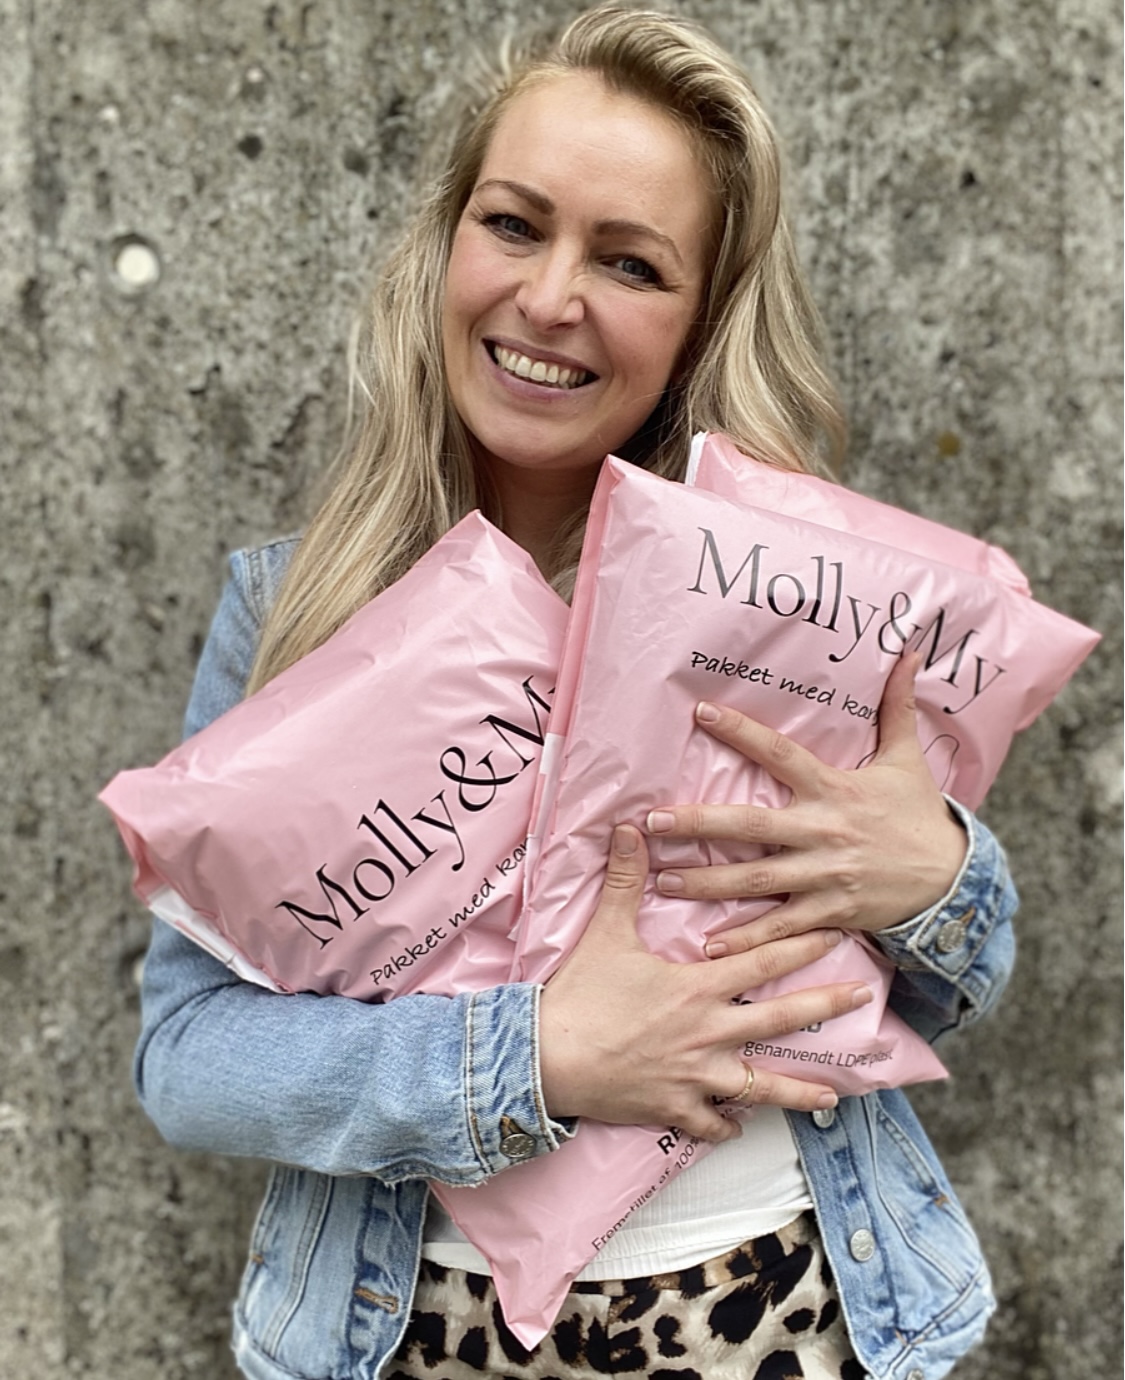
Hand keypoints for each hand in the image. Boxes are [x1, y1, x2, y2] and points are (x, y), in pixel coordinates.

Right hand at [538, 825, 873, 1142]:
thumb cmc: (579, 994)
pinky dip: (728, 1125)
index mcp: (698, 988)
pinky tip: (741, 1127)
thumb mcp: (606, 933)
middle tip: (862, 999)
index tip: (837, 933)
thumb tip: (632, 827)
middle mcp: (708, 1033)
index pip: (762, 962)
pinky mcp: (673, 1109)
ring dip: (797, 1093)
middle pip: (779, 1021)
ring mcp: (695, 1077)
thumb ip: (626, 880)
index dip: (802, 945)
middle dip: (825, 1007)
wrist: (547, 1058)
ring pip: (759, 1088)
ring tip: (831, 1098)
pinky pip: (712, 1123)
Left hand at [646, 653, 966, 955]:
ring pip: (755, 881)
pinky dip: (746, 939)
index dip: (742, 732)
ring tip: (660, 880)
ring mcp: (823, 876)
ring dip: (706, 882)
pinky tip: (707, 944)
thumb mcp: (908, 759)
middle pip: (752, 826)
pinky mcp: (828, 913)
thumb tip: (909, 651)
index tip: (701, 713)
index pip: (781, 754)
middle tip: (653, 821)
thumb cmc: (919, 815)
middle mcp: (823, 833)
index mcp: (834, 789)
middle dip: (700, 823)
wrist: (952, 880)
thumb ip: (897, 706)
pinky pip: (781, 928)